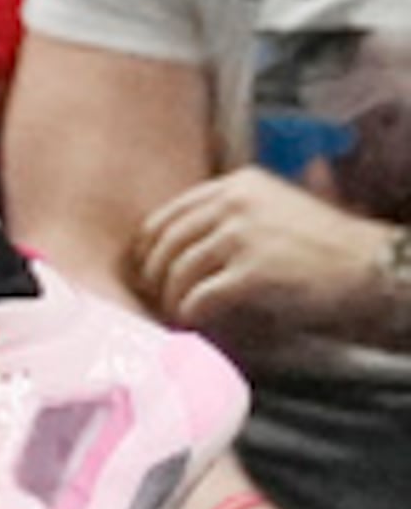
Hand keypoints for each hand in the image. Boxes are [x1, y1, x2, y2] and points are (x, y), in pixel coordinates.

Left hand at [143, 169, 406, 348]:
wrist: (365, 263)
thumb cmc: (323, 242)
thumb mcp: (273, 206)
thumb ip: (235, 213)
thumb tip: (195, 241)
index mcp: (235, 185)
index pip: (172, 211)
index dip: (151, 242)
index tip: (144, 264)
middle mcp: (232, 204)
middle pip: (169, 239)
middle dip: (153, 271)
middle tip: (150, 295)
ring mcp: (241, 237)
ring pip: (181, 268)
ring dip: (170, 296)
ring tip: (170, 313)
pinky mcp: (252, 274)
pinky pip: (203, 296)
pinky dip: (190, 312)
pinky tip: (190, 323)